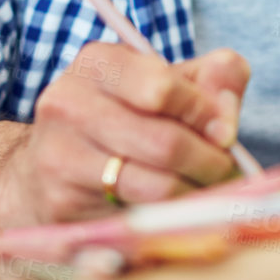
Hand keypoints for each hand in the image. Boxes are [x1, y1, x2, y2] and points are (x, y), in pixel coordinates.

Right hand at [0, 44, 250, 223]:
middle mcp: (68, 103)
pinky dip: (169, 217)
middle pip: (164, 143)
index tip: (224, 131)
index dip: (206, 113)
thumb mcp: (171, 81)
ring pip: (154, 186)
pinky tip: (176, 207)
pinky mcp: (62, 203)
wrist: (52, 163)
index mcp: (98, 62)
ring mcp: (58, 155)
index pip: (163, 88)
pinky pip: (137, 218)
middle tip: (224, 170)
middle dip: (209, 161)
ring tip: (206, 189)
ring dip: (195, 193)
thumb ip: (216, 77)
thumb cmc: (127, 115)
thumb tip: (226, 115)